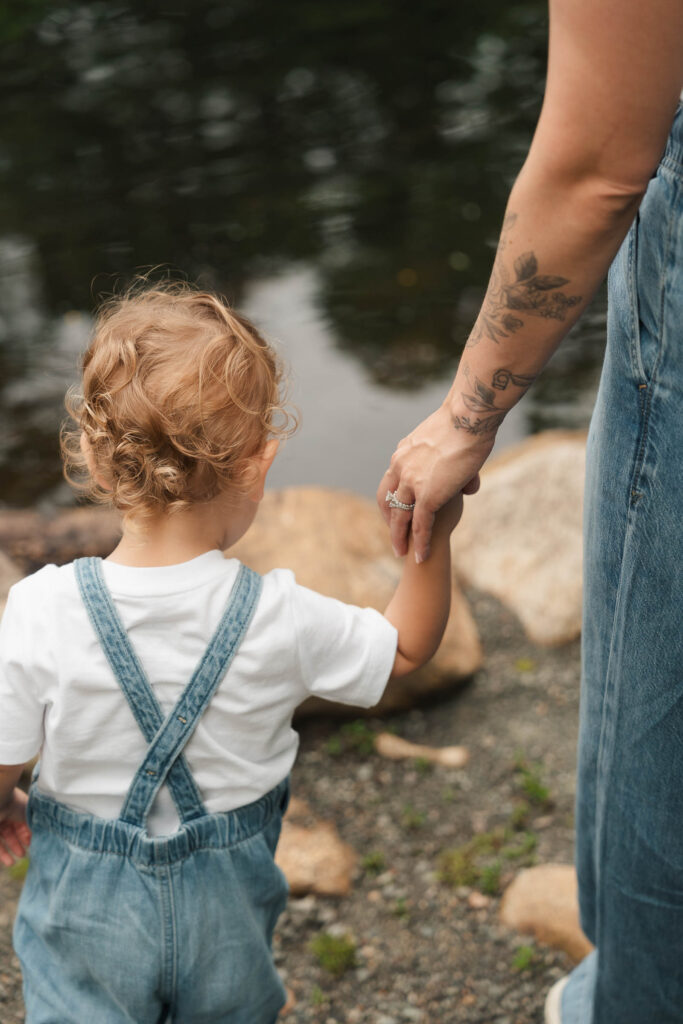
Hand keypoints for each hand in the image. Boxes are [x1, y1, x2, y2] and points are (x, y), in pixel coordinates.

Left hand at [0, 789, 30, 866]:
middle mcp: (7, 815)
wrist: (0, 800)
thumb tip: (43, 838)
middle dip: (17, 845)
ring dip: (5, 853)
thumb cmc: (17, 804)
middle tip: (22, 855)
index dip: (27, 835)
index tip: (32, 844)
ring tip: (11, 863)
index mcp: (18, 809)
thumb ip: (35, 826)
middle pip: (12, 834)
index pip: (23, 825)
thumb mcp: (30, 816)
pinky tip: (7, 860)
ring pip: (1, 841)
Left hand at [378, 399, 490, 562]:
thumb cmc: (467, 424)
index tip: (397, 512)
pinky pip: (420, 525)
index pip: (391, 481)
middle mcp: (400, 468)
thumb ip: (457, 468)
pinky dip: (420, 543)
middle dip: (389, 522)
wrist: (467, 418)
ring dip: (399, 537)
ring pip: (400, 517)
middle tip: (394, 537)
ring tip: (401, 553)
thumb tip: (468, 485)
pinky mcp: (426, 496)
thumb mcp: (454, 446)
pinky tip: (422, 556)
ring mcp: (411, 483)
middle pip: (387, 500)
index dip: (393, 498)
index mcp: (403, 453)